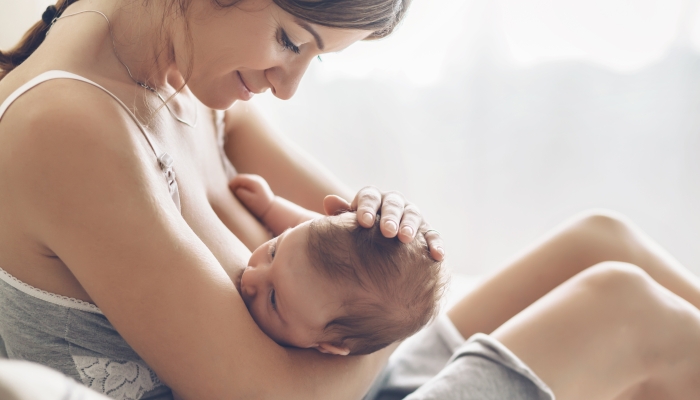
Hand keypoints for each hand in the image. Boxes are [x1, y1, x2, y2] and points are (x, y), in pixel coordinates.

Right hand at [229, 174, 274, 218]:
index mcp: (254, 182)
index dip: (231, 184)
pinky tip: (240, 193)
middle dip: (234, 184)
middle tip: (230, 193)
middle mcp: (256, 178)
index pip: (238, 178)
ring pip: (243, 180)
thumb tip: (235, 188)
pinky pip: (246, 182)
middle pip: (240, 178)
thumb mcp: (249, 201)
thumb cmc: (260, 206)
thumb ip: (241, 193)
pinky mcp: (257, 183)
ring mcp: (257, 180)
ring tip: (234, 194)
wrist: (271, 209)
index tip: (227, 191)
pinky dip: (241, 186)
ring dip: (237, 185)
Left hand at [323, 187, 444, 260]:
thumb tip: (329, 200)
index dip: (367, 206)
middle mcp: (393, 204)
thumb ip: (340, 214)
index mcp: (373, 199)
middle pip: (393, 203)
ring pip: (413, 215)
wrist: (376, 252)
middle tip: (387, 231)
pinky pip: (433, 236)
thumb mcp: (347, 226)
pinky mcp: (426, 232)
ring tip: (405, 239)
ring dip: (410, 226)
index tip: (363, 221)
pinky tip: (437, 256)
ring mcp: (411, 216)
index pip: (370, 196)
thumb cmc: (357, 237)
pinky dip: (436, 244)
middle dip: (390, 216)